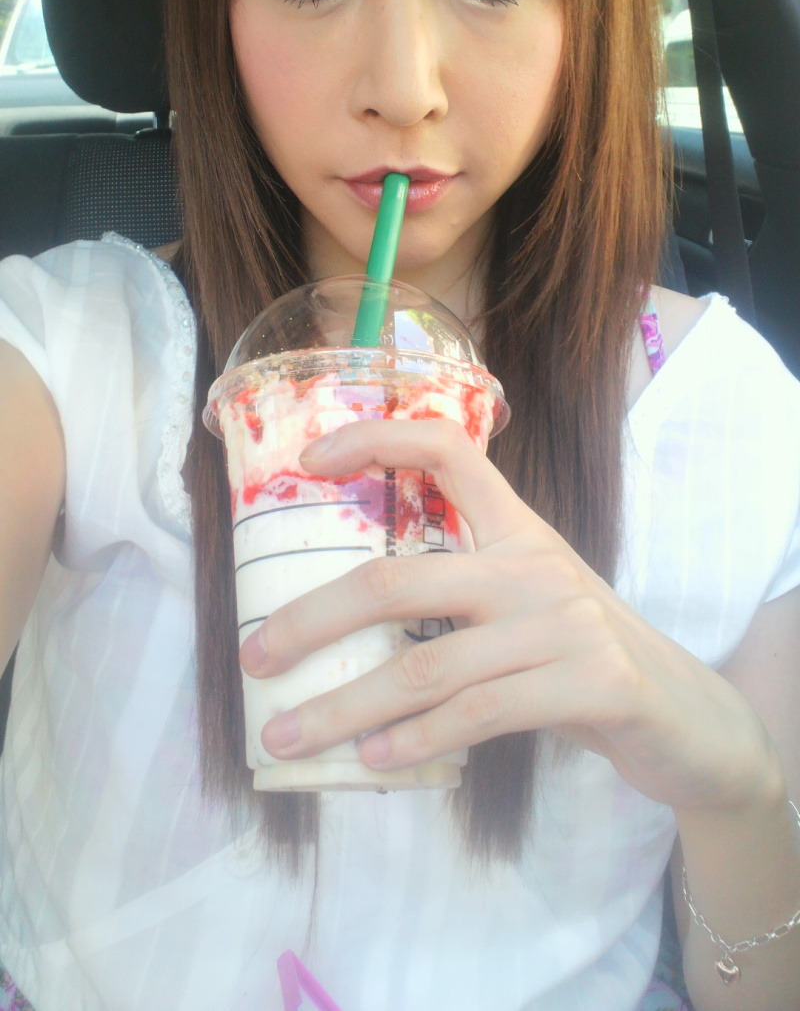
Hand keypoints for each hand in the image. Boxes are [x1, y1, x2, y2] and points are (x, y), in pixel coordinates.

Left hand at [239, 418, 777, 812]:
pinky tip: (374, 759)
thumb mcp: (522, 600)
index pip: (448, 448)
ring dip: (344, 707)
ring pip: (425, 667)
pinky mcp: (590, 682)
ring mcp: (563, 622)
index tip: (308, 459)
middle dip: (312, 620)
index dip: (376, 439)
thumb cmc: (576, 652)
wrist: (684, 714)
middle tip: (253, 657)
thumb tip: (331, 621)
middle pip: (397, 579)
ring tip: (288, 736)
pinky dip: (416, 739)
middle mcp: (534, 564)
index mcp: (515, 527)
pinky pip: (478, 714)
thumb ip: (453, 595)